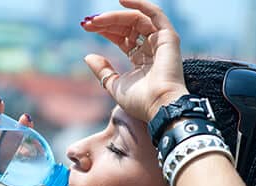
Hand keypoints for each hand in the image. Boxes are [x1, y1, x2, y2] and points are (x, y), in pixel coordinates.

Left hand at [81, 0, 188, 121]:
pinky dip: (139, 4)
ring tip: (97, 19)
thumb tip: (88, 56)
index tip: (86, 27)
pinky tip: (121, 0)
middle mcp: (152, 48)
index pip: (122, 37)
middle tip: (88, 23)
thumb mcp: (113, 84)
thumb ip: (102, 70)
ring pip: (136, 19)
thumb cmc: (139, 100)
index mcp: (141, 59)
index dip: (105, 30)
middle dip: (107, 22)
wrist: (158, 105)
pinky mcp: (168, 37)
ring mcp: (161, 41)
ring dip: (115, 16)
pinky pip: (154, 14)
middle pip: (127, 27)